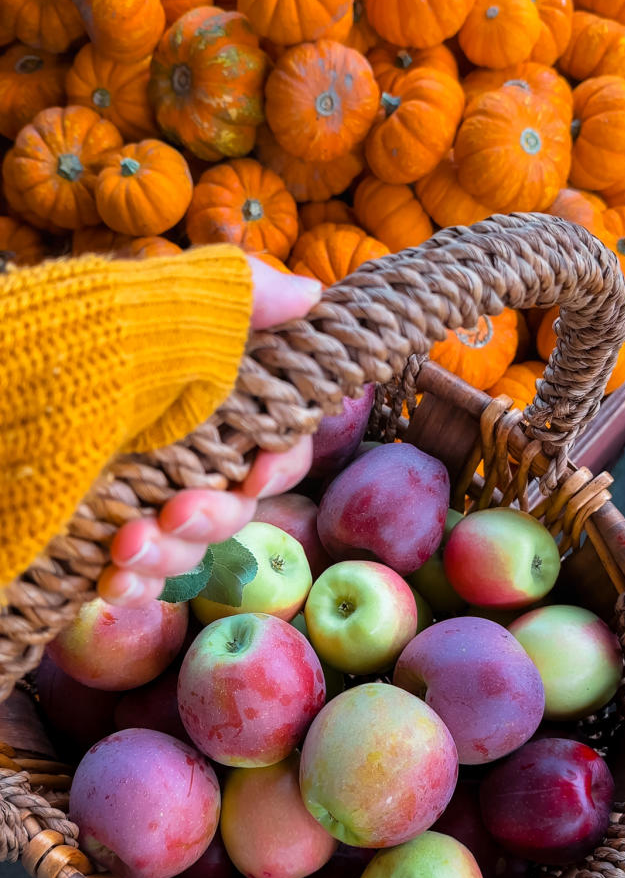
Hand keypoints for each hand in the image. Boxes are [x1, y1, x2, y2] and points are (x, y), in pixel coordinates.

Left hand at [98, 257, 320, 605]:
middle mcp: (173, 446)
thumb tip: (310, 293)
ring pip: (189, 547)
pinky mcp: (94, 533)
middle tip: (176, 512)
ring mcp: (133, 493)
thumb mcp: (148, 304)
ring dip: (171, 555)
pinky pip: (137, 576)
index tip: (255, 470)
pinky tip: (112, 582)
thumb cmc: (60, 345)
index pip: (273, 439)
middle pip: (235, 503)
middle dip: (214, 515)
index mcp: (200, 394)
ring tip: (125, 548)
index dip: (277, 462)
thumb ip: (234, 294)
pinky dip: (133, 584)